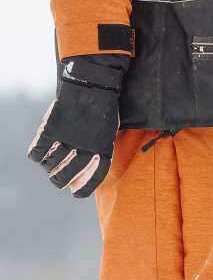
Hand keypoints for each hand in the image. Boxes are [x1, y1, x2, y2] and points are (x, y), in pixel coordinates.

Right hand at [27, 56, 126, 197]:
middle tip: (56, 178)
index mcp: (103, 152)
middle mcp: (86, 149)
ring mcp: (68, 139)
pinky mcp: (52, 129)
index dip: (83, 189)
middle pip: (66, 176)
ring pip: (51, 165)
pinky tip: (37, 154)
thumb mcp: (109, 132)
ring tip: (48, 163)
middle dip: (59, 180)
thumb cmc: (103, 109)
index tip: (75, 194)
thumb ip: (99, 149)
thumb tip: (86, 164)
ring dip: (48, 166)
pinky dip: (35, 155)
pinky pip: (38, 150)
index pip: (93, 179)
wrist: (92, 86)